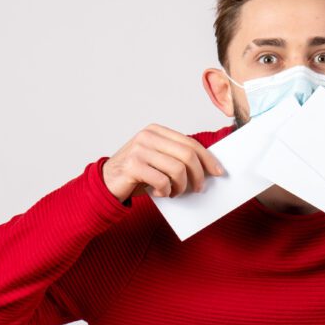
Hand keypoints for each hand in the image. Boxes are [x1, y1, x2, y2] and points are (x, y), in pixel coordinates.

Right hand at [102, 123, 224, 202]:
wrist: (106, 183)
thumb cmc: (137, 174)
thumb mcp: (158, 160)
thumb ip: (177, 157)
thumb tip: (209, 167)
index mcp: (156, 131)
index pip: (190, 143)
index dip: (208, 159)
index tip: (218, 172)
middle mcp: (147, 136)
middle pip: (187, 155)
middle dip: (198, 175)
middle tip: (199, 189)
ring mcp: (138, 150)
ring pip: (177, 169)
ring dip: (181, 186)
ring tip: (175, 192)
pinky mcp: (132, 166)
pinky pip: (162, 181)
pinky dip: (166, 191)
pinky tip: (160, 193)